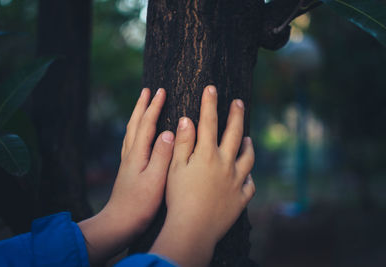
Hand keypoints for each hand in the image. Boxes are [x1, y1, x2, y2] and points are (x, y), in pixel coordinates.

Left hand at [79, 88, 173, 264]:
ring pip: (131, 131)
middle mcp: (130, 154)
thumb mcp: (155, 180)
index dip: (154, 106)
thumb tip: (168, 132)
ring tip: (143, 105)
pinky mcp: (128, 170)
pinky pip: (131, 141)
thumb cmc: (139, 205)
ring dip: (137, 115)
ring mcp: (127, 162)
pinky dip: (136, 130)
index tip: (161, 91)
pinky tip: (140, 135)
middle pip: (135, 123)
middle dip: (142, 105)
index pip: (147, 124)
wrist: (119, 223)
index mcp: (138, 154)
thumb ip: (162, 156)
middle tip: (148, 90)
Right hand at [150, 85, 255, 266]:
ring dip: (248, 145)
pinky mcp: (241, 198)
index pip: (209, 122)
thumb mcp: (175, 167)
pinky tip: (246, 174)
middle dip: (237, 115)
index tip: (211, 88)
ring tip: (248, 137)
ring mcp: (236, 181)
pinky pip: (250, 184)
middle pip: (235, 134)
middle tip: (239, 102)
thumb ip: (183, 142)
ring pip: (248, 158)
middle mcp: (226, 164)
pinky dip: (249, 177)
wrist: (193, 228)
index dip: (210, 103)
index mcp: (207, 154)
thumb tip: (187, 120)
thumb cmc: (179, 197)